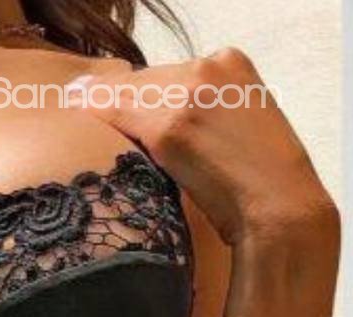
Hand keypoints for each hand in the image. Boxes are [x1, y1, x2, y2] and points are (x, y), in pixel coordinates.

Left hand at [69, 49, 338, 246]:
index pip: (167, 74)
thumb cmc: (259, 188)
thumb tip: (155, 122)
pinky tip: (80, 121)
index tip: (126, 117)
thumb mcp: (236, 131)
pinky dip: (96, 118)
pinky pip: (115, 112)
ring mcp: (190, 93)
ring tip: (82, 123)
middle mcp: (210, 67)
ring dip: (103, 112)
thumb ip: (203, 114)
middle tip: (95, 121)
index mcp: (232, 63)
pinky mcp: (171, 124)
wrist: (279, 210)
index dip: (142, 99)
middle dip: (121, 105)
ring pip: (125, 93)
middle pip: (143, 80)